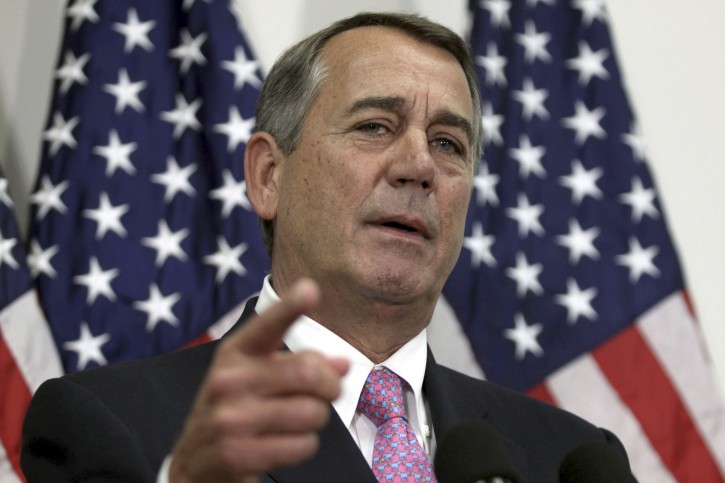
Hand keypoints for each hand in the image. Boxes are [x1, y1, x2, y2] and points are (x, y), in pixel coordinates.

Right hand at [168, 278, 348, 481]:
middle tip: (327, 393)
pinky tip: (285, 444)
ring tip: (298, 422)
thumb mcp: (258, 377)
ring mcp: (231, 419)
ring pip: (311, 412)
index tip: (310, 289)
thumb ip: (300, 364)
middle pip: (308, 373)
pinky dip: (304, 446)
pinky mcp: (238, 454)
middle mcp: (229, 381)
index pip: (267, 325)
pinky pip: (302, 445)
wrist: (193, 463)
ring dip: (316, 420)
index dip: (290, 307)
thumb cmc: (235, 409)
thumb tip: (342, 364)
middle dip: (330, 386)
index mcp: (236, 353)